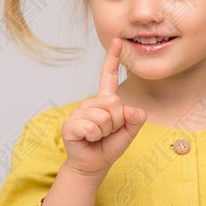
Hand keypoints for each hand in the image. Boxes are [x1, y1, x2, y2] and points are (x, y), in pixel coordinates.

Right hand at [61, 36, 145, 174]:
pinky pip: (91, 127)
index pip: (108, 75)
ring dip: (105, 132)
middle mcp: (91, 102)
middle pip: (114, 103)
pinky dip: (94, 137)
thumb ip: (136, 119)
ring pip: (104, 116)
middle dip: (117, 122)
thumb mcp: (129, 132)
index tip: (118, 40)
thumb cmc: (110, 145)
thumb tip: (131, 110)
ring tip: (97, 136)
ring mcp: (79, 112)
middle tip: (107, 132)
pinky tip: (88, 140)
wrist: (93, 165)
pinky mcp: (70, 124)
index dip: (113, 58)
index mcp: (105, 100)